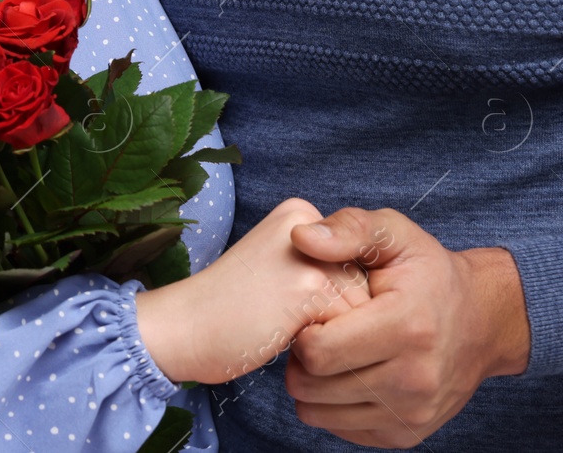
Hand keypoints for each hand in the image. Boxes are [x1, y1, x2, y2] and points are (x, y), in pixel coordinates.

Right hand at [136, 198, 371, 384]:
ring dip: (332, 335)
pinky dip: (325, 350)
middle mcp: (308, 222)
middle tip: (279, 314)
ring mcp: (309, 254)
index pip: (354, 264)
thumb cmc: (229, 309)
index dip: (330, 299)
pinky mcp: (308, 288)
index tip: (282, 298)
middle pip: (363, 284)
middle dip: (334, 317)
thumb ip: (324, 266)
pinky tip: (282, 337)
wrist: (182, 327)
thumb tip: (380, 300)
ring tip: (281, 325)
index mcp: (299, 213)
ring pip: (362, 311)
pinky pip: (349, 332)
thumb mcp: (280, 267)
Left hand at [285, 207, 531, 447]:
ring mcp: (412, 413)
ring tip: (331, 351)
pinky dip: (331, 404)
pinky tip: (348, 373)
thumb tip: (302, 237)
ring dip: (313, 383)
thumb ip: (348, 228)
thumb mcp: (396, 234)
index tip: (314, 314)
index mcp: (408, 327)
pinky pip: (338, 428)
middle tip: (317, 332)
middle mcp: (414, 379)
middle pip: (312, 385)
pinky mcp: (407, 434)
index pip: (318, 351)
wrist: (483, 320)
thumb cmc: (428, 273)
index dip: (302, 331)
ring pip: (318, 412)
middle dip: (301, 358)